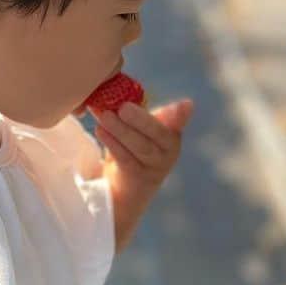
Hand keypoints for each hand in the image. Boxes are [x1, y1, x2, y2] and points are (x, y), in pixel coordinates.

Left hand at [90, 97, 193, 248]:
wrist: (122, 190)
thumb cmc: (130, 148)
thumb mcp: (137, 128)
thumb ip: (138, 111)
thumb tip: (131, 95)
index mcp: (171, 133)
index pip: (176, 122)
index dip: (180, 114)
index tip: (185, 104)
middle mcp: (170, 151)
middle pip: (157, 133)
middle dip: (140, 119)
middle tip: (122, 107)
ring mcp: (156, 168)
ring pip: (141, 147)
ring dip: (121, 130)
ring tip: (105, 116)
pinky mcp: (140, 180)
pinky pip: (126, 160)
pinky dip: (113, 144)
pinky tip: (100, 131)